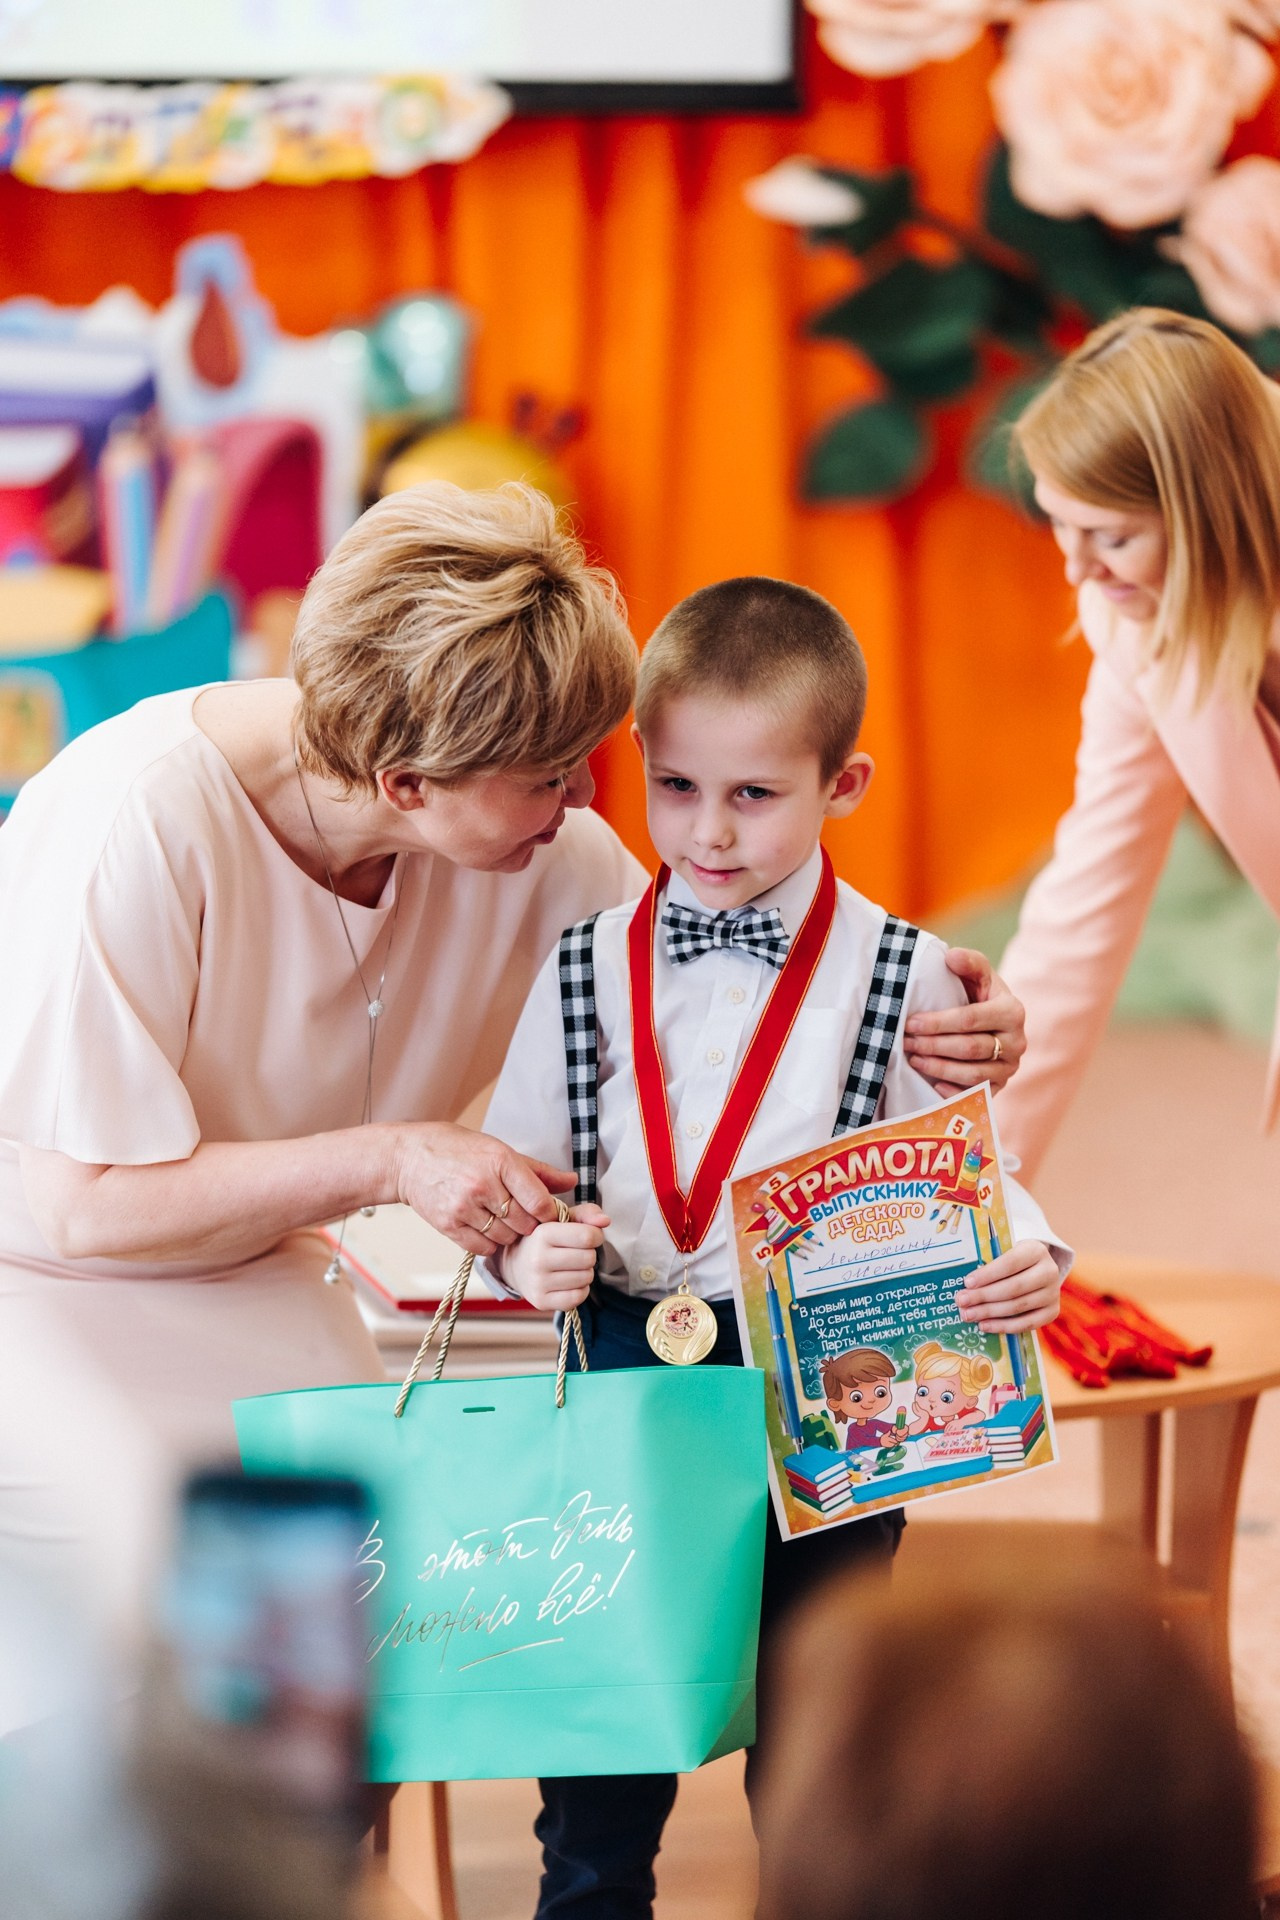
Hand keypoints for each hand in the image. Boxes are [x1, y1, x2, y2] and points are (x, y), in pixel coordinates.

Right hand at [392, 1122, 576, 1256]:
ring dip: (509, 1234)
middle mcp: (483, 1185)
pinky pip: (482, 1248)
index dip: (549, 1212)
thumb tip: (572, 1181)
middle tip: (523, 1217)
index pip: (540, 1201)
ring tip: (501, 1220)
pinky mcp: (448, 1225)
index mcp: (500, 1161)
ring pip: (505, 1238)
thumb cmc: (457, 1150)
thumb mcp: (499, 1150)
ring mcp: (464, 1207)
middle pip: (525, 1223)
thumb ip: (537, 1170)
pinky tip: (484, 1228)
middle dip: (529, 1224)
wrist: (409, 1158)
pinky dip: (488, 1243)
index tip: (546, 1213)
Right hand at [501, 1204, 608, 1311]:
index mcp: (543, 1233)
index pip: (588, 1237)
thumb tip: (605, 1221)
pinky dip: (580, 1290)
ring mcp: (538, 1282)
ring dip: (585, 1273)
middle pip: (589, 1259)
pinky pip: (578, 1297)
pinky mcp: (541, 1301)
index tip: (588, 1237)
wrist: (516, 1265)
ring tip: (570, 1267)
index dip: (596, 1236)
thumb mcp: (563, 1219)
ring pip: (586, 1279)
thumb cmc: (546, 1240)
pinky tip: (569, 1282)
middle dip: (589, 1255)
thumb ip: (587, 1213)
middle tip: (576, 1253)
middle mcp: (537, 1259)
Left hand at [904, 950, 1025, 1092]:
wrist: (994, 1022)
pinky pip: (978, 1095)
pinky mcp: (1002, 1085)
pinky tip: (934, 1085)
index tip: (911, 1023)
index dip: (938, 1023)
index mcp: (1012, 1011)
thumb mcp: (979, 974)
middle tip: (907, 1042)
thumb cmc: (980, 994)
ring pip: (973, 1074)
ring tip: (914, 1059)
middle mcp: (1017, 1042)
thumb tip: (951, 956)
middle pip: (970, 1048)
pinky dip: (955, 1092)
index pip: (970, 1019)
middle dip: (934, 1046)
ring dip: (939, 1068)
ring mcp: (1011, 1067)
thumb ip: (969, 962)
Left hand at [955, 1240, 1060, 1333]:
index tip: (967, 1282)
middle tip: (962, 1301)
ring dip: (989, 1312)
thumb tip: (965, 1286)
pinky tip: (984, 1326)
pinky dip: (1003, 1326)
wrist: (1037, 1270)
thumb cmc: (1012, 1261)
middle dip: (984, 1296)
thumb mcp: (1004, 1253)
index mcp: (1036, 1250)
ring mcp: (1053, 1294)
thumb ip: (989, 1264)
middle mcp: (1049, 1272)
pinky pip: (1027, 1324)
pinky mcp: (1052, 1312)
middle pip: (1013, 1287)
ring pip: (1018, 1306)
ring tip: (968, 1315)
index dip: (988, 1274)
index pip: (1010, 1263)